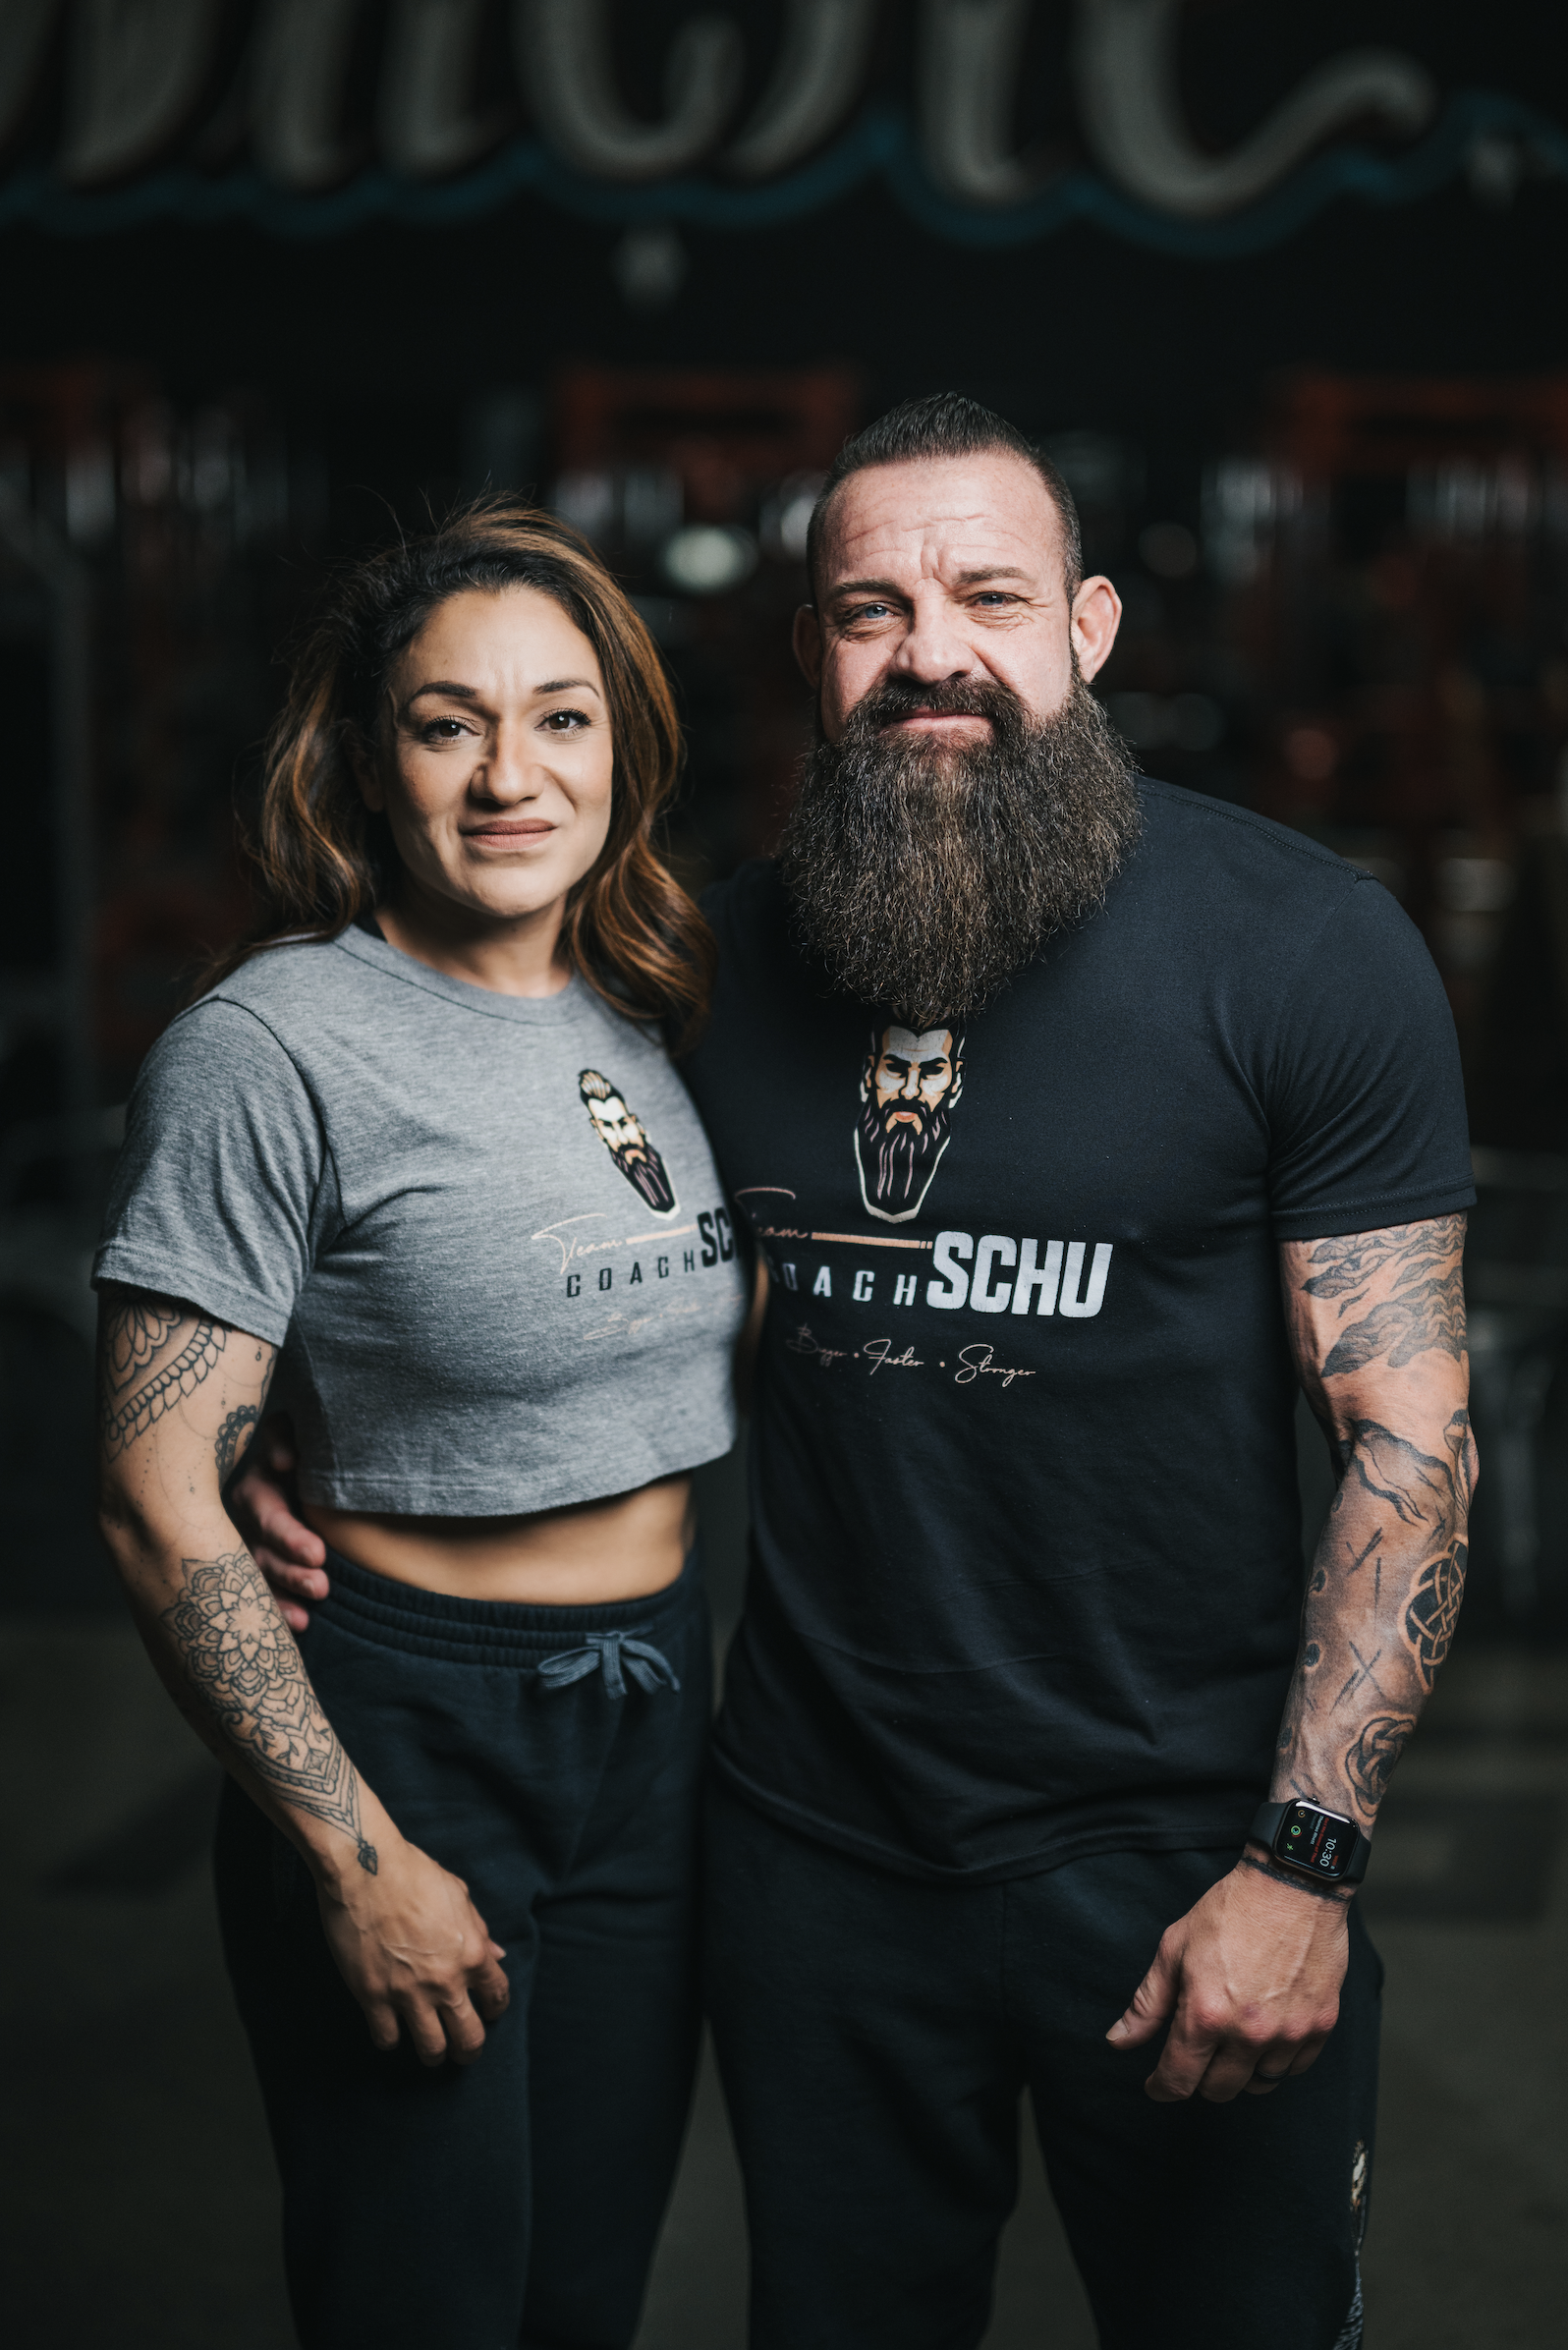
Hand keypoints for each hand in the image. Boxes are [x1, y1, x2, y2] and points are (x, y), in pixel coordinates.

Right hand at [230, 1413, 329, 1631]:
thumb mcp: (288, 1434)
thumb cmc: (299, 1447)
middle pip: (265, 1552)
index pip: (268, 1515)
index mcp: (257, 1489)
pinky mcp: (258, 1568)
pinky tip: (302, 1623)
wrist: (298, 1464)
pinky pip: (265, 1593)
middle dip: (292, 1570)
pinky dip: (282, 1609)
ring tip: (318, 1598)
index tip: (318, 1554)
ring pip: (264, 1574)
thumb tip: (283, 1461)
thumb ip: (283, 1438)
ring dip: (288, 1589)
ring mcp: (251, 1547)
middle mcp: (248, 1521)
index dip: (288, 1536)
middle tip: (322, 1583)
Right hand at [317, 1835, 511, 2065]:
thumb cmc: (414, 1873)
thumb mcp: (459, 1895)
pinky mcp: (373, 1997)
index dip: (496, 2009)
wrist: (366, 1868)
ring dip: (433, 2054)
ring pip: (431, 2049)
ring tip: (430, 2051)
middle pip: (469, 2038)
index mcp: (472, 1952)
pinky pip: (388, 2038)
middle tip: (462, 2051)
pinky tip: (390, 2028)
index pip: (498, 1996)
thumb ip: (478, 1930)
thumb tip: (496, 1954)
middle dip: (469, 2050)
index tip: (488, 2013)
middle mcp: (446, 1980)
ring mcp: (408, 1992)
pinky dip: (391, 2038)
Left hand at [1106, 1852, 1350, 2102]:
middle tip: (1197, 2053)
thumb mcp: (1174, 1949)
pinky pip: (1293, 2068)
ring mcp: (1289, 2033)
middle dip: (1200, 2079)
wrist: (1292, 1885)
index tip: (1158, 2084)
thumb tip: (1118, 2042)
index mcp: (1206, 2014)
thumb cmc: (1230, 1911)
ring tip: (1232, 2042)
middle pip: (1219, 2090)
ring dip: (1240, 2072)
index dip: (1162, 2087)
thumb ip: (1147, 2004)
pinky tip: (1265, 2035)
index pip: (1179, 2079)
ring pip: (1259, 2085)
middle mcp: (1249, 2033)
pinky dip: (1276, 2061)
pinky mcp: (1320, 2027)